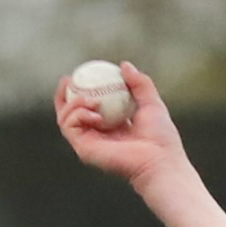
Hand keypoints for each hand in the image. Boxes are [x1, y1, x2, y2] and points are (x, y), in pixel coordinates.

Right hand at [55, 63, 186, 189]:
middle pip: (70, 112)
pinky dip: (77, 114)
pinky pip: (69, 126)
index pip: (88, 105)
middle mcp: (97, 136)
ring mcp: (89, 143)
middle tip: (69, 80)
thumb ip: (140, 84)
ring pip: (66, 117)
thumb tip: (124, 65)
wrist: (160, 160)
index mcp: (111, 126)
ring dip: (74, 102)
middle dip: (64, 94)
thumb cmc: (161, 138)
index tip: (81, 73)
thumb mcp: (152, 103)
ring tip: (93, 100)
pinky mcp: (84, 150)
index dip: (81, 89)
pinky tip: (95, 113)